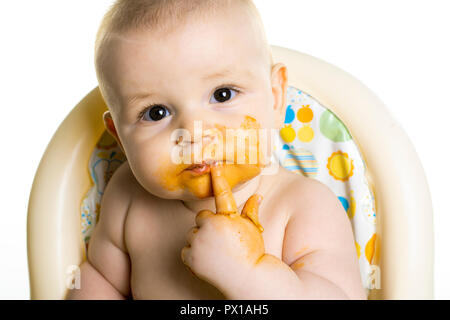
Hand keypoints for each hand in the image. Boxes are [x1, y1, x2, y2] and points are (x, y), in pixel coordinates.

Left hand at [180, 163, 264, 290]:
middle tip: (221, 238)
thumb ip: (251, 211)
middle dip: (208, 224)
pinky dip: (193, 253)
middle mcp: (210, 227)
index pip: (222, 194)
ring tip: (215, 251)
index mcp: (227, 218)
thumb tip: (257, 196)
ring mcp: (198, 242)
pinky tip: (207, 259)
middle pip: (201, 217)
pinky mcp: (190, 256)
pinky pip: (185, 249)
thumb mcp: (253, 229)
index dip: (219, 179)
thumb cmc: (252, 253)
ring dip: (200, 239)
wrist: (247, 279)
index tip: (215, 168)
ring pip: (192, 233)